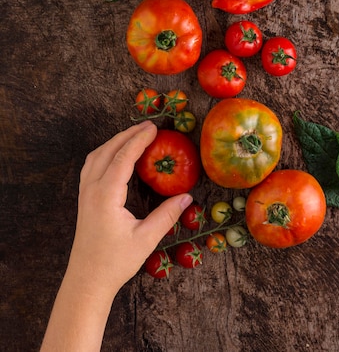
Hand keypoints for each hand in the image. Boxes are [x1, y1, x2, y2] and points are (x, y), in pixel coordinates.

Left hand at [66, 121, 192, 298]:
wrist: (87, 280)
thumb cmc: (115, 262)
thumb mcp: (145, 240)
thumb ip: (166, 216)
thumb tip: (187, 196)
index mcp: (106, 196)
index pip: (123, 158)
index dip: (139, 140)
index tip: (154, 128)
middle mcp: (92, 189)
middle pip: (108, 151)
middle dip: (128, 134)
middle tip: (149, 125)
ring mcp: (85, 193)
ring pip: (96, 155)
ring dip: (115, 141)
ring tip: (135, 134)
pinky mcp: (84, 198)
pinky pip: (92, 165)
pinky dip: (105, 152)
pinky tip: (116, 154)